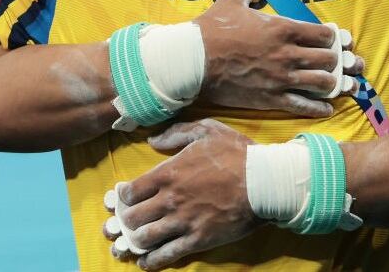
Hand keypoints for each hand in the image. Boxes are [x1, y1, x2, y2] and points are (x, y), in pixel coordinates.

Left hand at [103, 120, 261, 269]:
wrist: (266, 182)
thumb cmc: (238, 154)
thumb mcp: (207, 130)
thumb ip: (176, 133)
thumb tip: (152, 140)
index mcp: (169, 173)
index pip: (130, 191)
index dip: (122, 197)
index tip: (123, 199)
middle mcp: (170, 199)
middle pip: (132, 217)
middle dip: (124, 221)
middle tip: (125, 222)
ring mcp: (183, 221)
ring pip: (144, 238)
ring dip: (135, 242)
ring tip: (134, 242)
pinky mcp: (198, 239)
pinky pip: (166, 255)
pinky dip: (151, 261)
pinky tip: (146, 262)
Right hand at [194, 0, 363, 116]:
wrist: (191, 61)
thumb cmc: (212, 29)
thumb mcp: (233, 0)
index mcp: (282, 28)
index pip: (323, 33)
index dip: (332, 36)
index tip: (334, 39)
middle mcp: (287, 54)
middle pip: (328, 59)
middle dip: (335, 60)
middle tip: (337, 61)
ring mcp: (281, 78)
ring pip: (322, 83)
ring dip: (331, 83)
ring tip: (333, 82)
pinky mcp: (271, 99)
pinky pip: (304, 106)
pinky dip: (319, 108)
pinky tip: (326, 108)